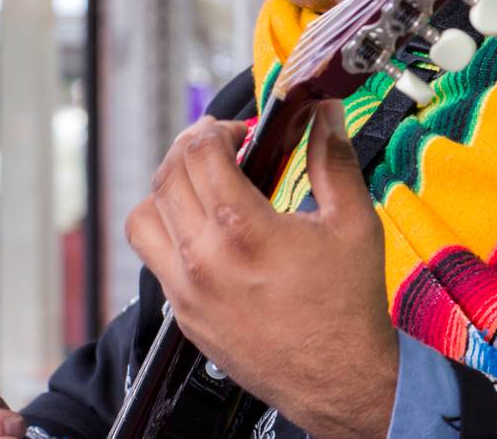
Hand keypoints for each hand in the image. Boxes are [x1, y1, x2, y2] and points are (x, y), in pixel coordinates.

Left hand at [125, 101, 397, 438]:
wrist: (341, 380)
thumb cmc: (348, 307)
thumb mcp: (353, 222)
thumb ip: (334, 160)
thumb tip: (324, 115)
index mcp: (242, 230)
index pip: (199, 152)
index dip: (217, 129)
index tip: (240, 133)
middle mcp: (203, 260)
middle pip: (165, 177)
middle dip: (190, 149)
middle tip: (219, 148)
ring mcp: (187, 292)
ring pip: (143, 219)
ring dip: (166, 192)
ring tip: (200, 188)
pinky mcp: (184, 317)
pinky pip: (154, 261)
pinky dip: (169, 234)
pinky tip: (203, 232)